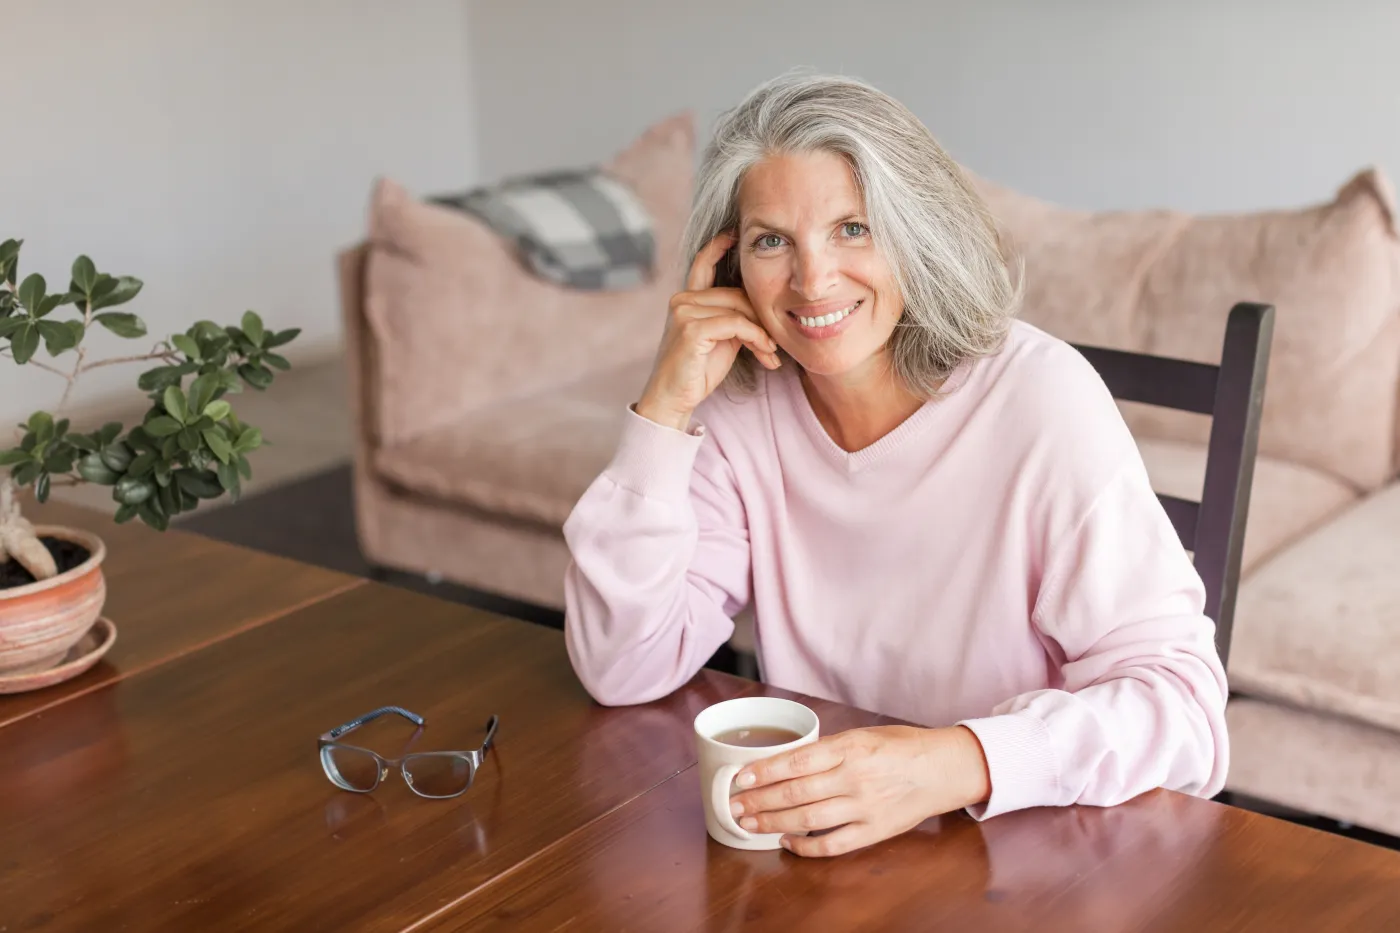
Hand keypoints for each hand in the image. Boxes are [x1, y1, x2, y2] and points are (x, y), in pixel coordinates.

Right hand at [635, 234, 779, 430]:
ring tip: (770, 353)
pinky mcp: (691, 328)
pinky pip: (737, 323)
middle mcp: (682, 299)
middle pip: (736, 293)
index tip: (735, 232)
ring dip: (761, 332)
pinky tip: (764, 353)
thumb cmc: (698, 370)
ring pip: (739, 308)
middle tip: (773, 345)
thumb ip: (732, 315)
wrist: (673, 399)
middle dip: (760, 318)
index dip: (718, 246)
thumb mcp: (721, 337)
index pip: (703, 263)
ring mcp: (684, 311)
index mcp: (687, 299)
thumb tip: (760, 305)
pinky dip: (756, 338)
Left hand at [727, 725, 990, 857]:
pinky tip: (787, 843)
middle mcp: (855, 778)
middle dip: (759, 800)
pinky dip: (807, 847)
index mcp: (850, 748)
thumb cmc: (902, 747)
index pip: (797, 761)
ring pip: (808, 819)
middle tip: (734, 805)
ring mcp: (865, 807)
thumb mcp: (863, 735)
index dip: (765, 771)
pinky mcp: (875, 832)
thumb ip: (828, 749)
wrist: (944, 769)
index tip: (740, 777)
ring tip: (749, 823)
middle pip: (796, 793)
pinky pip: (834, 844)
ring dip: (774, 823)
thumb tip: (787, 761)